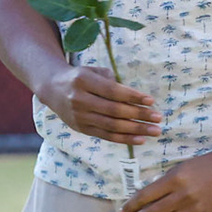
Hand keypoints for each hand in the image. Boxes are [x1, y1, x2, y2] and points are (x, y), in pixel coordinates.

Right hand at [38, 65, 159, 145]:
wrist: (52, 88)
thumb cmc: (81, 77)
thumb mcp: (95, 71)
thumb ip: (113, 82)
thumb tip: (137, 98)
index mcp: (83, 81)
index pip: (112, 91)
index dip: (132, 97)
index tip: (151, 101)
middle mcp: (79, 100)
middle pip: (114, 110)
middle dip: (139, 115)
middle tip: (158, 118)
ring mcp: (79, 116)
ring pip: (111, 126)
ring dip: (136, 130)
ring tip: (154, 131)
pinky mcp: (80, 128)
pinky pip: (105, 135)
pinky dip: (124, 138)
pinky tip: (140, 139)